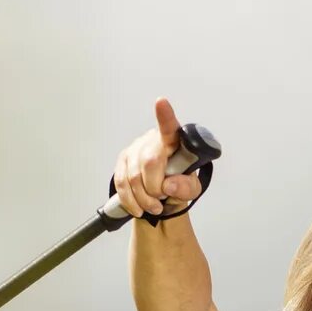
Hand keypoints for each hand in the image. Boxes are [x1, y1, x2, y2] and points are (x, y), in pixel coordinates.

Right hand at [110, 99, 204, 219]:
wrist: (163, 195)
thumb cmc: (178, 184)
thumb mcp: (191, 189)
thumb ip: (185, 187)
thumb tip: (168, 185)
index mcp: (174, 141)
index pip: (169, 128)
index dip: (165, 116)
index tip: (161, 102)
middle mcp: (152, 140)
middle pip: (150, 161)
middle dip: (155, 187)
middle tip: (162, 197)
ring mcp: (134, 149)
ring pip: (133, 175)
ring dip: (143, 198)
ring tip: (154, 206)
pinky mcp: (122, 161)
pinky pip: (121, 182)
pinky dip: (130, 200)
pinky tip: (138, 207)